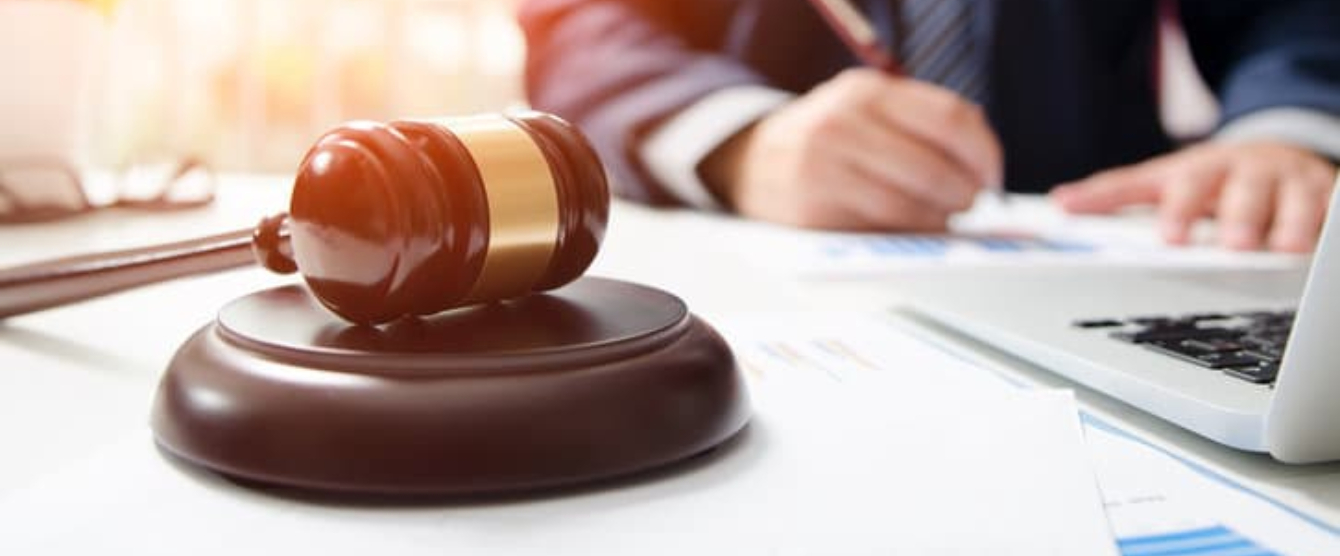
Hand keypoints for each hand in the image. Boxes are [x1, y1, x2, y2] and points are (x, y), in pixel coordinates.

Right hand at [701, 69, 1002, 230]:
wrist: (749, 162)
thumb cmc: (825, 141)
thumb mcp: (865, 109)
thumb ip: (921, 122)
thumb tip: (984, 166)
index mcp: (865, 91)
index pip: (951, 119)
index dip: (985, 155)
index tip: (993, 178)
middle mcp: (842, 124)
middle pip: (934, 169)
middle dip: (965, 196)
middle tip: (970, 206)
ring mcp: (823, 168)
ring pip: (910, 207)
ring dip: (939, 221)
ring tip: (943, 220)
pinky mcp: (812, 211)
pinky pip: (879, 231)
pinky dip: (907, 237)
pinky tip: (911, 232)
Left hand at [1051, 142, 1338, 251]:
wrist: (1271, 153)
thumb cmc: (1206, 179)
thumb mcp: (1160, 180)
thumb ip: (1113, 194)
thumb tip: (1060, 202)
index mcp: (1199, 170)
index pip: (1184, 188)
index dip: (1178, 210)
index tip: (1171, 237)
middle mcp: (1245, 171)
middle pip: (1243, 190)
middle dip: (1239, 215)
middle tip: (1234, 244)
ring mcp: (1288, 180)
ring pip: (1295, 197)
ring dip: (1290, 220)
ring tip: (1284, 247)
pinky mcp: (1324, 191)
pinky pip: (1333, 204)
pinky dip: (1329, 220)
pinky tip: (1325, 241)